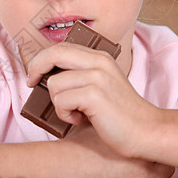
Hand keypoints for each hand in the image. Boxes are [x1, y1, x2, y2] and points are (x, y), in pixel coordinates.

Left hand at [27, 42, 160, 157]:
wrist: (146, 131)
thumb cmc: (119, 113)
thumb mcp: (101, 85)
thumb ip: (80, 75)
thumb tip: (46, 77)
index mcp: (99, 57)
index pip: (61, 47)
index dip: (42, 58)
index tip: (34, 73)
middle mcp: (98, 62)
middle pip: (53, 53)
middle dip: (35, 68)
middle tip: (31, 83)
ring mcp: (97, 77)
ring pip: (53, 83)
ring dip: (58, 102)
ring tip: (75, 112)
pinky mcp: (94, 95)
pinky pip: (61, 100)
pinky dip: (65, 114)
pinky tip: (80, 119)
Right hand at [54, 124, 174, 177]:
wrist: (65, 168)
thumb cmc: (75, 148)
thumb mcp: (91, 125)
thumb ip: (107, 120)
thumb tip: (111, 112)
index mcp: (130, 134)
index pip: (155, 132)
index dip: (151, 134)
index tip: (147, 136)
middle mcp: (139, 153)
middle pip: (163, 150)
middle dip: (155, 151)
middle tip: (147, 150)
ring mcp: (139, 173)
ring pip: (166, 171)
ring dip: (157, 169)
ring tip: (143, 166)